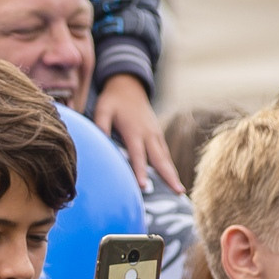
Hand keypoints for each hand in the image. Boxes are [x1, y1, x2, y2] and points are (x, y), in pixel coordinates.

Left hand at [92, 73, 180, 194]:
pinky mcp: (157, 134)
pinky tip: (172, 178)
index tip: (143, 187)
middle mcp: (149, 134)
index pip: (137, 155)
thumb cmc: (112, 100)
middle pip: (160, 159)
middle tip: (178, 193)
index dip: (140, 172)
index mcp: (134, 130)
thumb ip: (100, 126)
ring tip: (180, 191)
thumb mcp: (102, 110)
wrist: (128, 85)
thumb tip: (97, 144)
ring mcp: (155, 134)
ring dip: (173, 174)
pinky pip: (164, 153)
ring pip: (165, 157)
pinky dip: (169, 166)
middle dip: (169, 177)